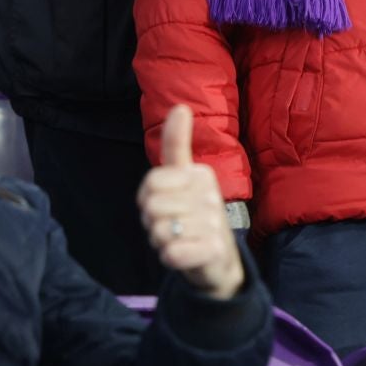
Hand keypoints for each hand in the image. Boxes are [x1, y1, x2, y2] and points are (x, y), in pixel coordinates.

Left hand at [136, 106, 243, 299]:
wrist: (218, 260)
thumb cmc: (192, 215)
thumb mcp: (183, 178)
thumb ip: (176, 144)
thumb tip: (180, 106)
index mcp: (201, 173)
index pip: (151, 182)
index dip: (147, 198)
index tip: (164, 201)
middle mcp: (210, 195)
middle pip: (151, 207)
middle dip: (153, 222)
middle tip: (172, 225)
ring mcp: (214, 223)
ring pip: (159, 231)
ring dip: (161, 241)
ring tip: (179, 239)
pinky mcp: (213, 250)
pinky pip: (172, 253)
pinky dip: (170, 257)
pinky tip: (184, 254)